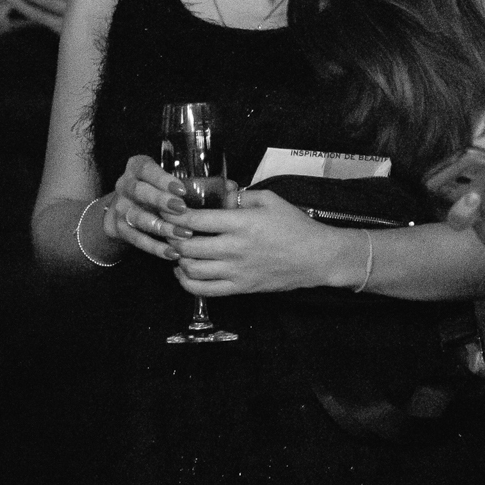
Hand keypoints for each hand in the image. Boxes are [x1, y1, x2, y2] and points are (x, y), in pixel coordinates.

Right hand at [105, 154, 203, 259]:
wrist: (124, 209)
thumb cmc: (155, 190)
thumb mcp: (167, 180)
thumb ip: (197, 182)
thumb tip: (231, 187)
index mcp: (137, 167)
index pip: (146, 169)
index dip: (162, 179)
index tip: (182, 190)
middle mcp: (124, 185)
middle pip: (139, 192)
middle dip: (161, 201)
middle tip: (182, 210)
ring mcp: (120, 208)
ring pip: (138, 218)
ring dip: (161, 227)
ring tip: (184, 235)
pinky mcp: (119, 228)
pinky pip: (137, 239)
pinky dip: (155, 247)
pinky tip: (173, 253)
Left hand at [168, 189, 349, 294]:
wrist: (317, 257)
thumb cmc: (295, 226)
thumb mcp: (270, 200)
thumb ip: (241, 196)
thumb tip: (220, 194)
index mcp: (241, 223)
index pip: (196, 219)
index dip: (176, 214)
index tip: (167, 210)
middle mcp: (234, 249)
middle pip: (187, 246)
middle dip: (172, 237)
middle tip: (169, 230)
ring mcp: (236, 271)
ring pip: (192, 269)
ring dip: (178, 259)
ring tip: (176, 249)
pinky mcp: (240, 288)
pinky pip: (204, 291)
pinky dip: (187, 282)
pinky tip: (183, 271)